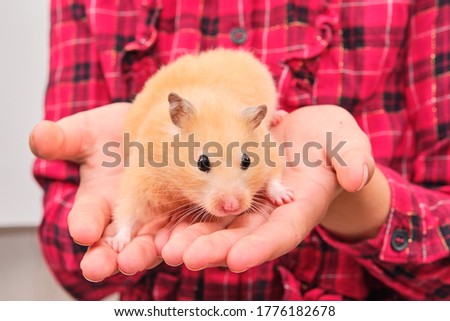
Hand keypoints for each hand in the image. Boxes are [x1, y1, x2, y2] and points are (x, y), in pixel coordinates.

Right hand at [29, 103, 162, 280]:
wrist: (149, 131)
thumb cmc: (112, 137)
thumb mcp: (86, 134)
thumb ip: (64, 139)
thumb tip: (39, 135)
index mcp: (96, 204)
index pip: (86, 219)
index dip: (83, 224)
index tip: (83, 230)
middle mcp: (123, 218)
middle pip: (115, 245)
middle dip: (109, 257)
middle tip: (108, 266)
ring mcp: (152, 220)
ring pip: (148, 244)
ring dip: (144, 254)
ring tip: (141, 260)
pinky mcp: (178, 216)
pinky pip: (179, 233)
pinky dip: (179, 241)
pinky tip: (180, 245)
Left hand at [157, 105, 389, 271]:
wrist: (303, 134)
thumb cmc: (330, 139)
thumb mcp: (346, 144)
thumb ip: (353, 159)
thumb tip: (356, 177)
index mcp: (299, 208)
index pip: (282, 234)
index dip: (261, 247)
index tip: (238, 259)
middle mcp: (269, 214)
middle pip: (242, 238)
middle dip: (214, 248)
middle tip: (185, 257)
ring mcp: (248, 204)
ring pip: (218, 227)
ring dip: (192, 238)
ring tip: (165, 247)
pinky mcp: (230, 191)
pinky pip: (206, 206)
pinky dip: (185, 217)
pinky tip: (162, 225)